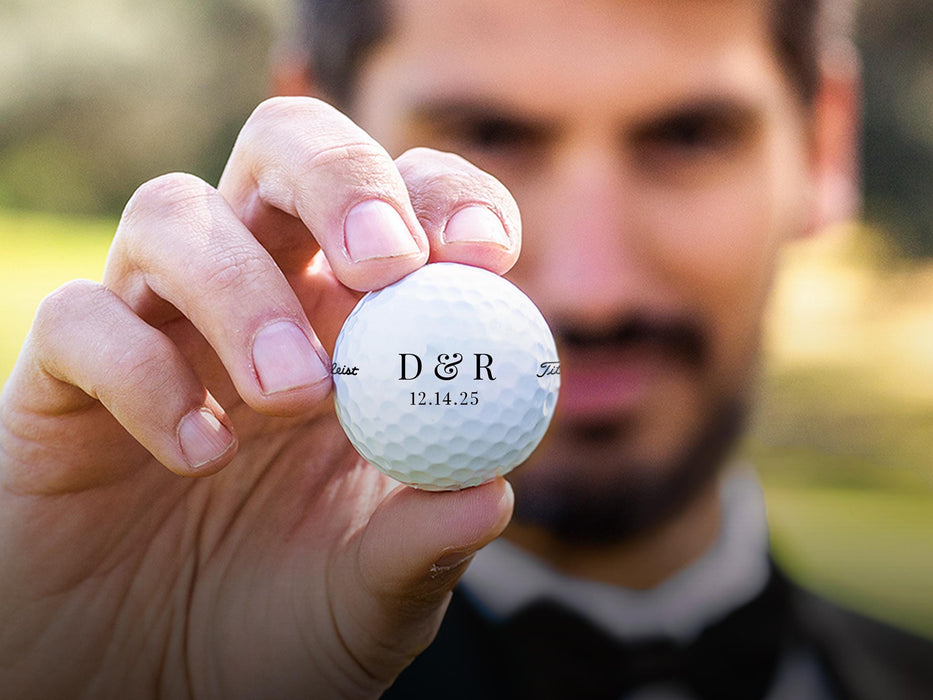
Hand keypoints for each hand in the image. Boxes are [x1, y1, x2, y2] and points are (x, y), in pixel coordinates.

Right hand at [0, 97, 520, 698]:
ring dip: (239, 286)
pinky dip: (141, 371)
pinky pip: (82, 320)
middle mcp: (255, 297)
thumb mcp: (377, 599)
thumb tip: (494, 490)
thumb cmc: (283, 630)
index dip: (447, 202)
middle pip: (284, 150)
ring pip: (172, 213)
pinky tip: (195, 454)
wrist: (155, 689)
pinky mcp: (64, 375)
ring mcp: (155, 326)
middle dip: (339, 179)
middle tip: (384, 263)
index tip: (482, 256)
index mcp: (352, 325)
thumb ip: (428, 542)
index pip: (404, 203)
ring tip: (292, 394)